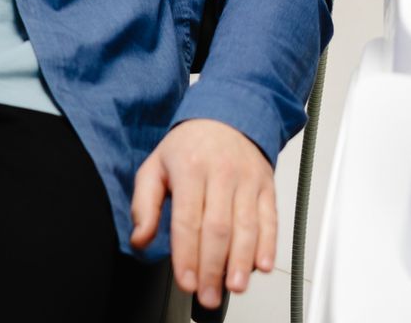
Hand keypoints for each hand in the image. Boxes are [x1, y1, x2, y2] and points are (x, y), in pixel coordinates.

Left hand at [130, 118, 276, 310]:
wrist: (228, 114)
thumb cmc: (189, 146)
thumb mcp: (155, 166)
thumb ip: (144, 205)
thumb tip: (140, 239)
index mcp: (190, 168)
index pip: (187, 220)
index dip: (187, 254)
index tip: (186, 281)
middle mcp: (221, 173)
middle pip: (218, 228)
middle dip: (212, 267)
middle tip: (207, 296)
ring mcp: (247, 180)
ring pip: (246, 226)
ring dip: (241, 262)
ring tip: (234, 287)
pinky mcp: (267, 186)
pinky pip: (270, 219)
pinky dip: (268, 245)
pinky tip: (261, 266)